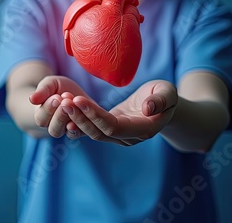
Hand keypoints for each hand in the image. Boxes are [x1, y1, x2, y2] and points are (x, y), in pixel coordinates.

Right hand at [29, 76, 88, 137]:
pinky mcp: (84, 129)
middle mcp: (55, 127)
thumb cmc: (56, 88)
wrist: (72, 93)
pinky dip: (84, 124)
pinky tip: (84, 113)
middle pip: (54, 130)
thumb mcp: (49, 84)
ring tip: (75, 103)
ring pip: (69, 133)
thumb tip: (31, 99)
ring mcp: (69, 130)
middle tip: (66, 100)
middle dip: (60, 115)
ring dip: (72, 118)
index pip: (41, 118)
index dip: (49, 108)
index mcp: (42, 118)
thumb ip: (42, 91)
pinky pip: (84, 132)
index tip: (56, 97)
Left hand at [62, 80, 177, 145]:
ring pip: (92, 132)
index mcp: (143, 129)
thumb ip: (161, 100)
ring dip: (76, 118)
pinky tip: (64, 110)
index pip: (113, 126)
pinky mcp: (110, 129)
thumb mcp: (169, 92)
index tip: (79, 99)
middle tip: (64, 100)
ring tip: (62, 101)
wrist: (163, 105)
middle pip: (99, 132)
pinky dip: (77, 121)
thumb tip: (149, 109)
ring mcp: (118, 136)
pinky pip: (91, 129)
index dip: (95, 115)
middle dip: (80, 117)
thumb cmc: (166, 95)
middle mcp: (128, 138)